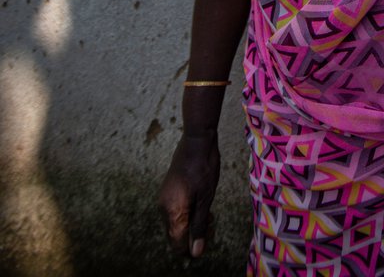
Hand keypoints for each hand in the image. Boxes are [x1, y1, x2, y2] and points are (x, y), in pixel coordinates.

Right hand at [159, 131, 219, 257]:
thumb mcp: (205, 199)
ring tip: (209, 216)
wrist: (196, 140)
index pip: (177, 243)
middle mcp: (164, 207)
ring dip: (191, 224)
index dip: (191, 249)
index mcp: (172, 212)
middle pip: (175, 234)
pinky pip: (176, 210)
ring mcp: (164, 198)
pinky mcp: (168, 190)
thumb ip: (199, 226)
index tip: (206, 244)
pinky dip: (187, 213)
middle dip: (193, 236)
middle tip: (212, 226)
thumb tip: (196, 252)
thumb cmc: (204, 168)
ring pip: (176, 222)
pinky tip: (200, 205)